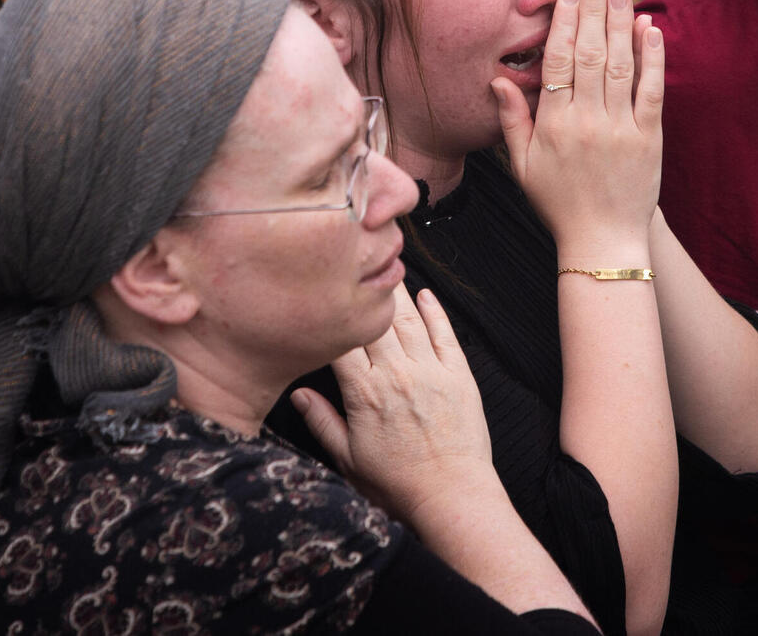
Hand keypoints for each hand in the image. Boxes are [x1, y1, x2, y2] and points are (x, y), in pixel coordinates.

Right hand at [292, 286, 497, 523]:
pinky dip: (435, 311)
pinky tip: (426, 294)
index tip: (323, 291)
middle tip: (355, 261)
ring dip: (396, 291)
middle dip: (363, 290)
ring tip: (386, 266)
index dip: (332, 312)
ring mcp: (430, 371)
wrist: (451, 496)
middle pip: (375, 319)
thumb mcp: (347, 459)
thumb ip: (321, 421)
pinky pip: (445, 334)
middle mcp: (397, 374)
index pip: (341, 339)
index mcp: (364, 392)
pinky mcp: (459, 375)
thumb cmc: (397, 485)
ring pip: (409, 319)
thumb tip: (298, 392)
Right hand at [492, 0, 664, 259]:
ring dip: (621, 19)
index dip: (564, 19)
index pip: (559, 59)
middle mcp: (588, 122)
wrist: (603, 243)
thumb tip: (498, 78)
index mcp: (554, 125)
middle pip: (591, 51)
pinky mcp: (650, 138)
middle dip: (593, 4)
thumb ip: (513, 120)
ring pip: (621, 63)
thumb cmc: (559, 204)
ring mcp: (622, 128)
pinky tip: (649, 26)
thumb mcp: (523, 166)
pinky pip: (652, 90)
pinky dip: (652, 56)